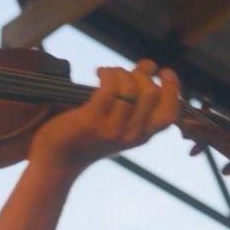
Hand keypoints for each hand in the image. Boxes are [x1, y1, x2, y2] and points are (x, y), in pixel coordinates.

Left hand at [29, 59, 179, 173]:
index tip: (164, 72)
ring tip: (108, 72)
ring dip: (121, 72)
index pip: (169, 114)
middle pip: (151, 94)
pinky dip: (108, 74)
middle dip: (142, 74)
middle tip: (127, 69)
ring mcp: (112, 129)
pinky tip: (99, 72)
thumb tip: (148, 68)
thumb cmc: (86, 138)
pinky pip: (109, 89)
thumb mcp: (119, 126)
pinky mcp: (92, 121)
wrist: (58, 160)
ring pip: (130, 89)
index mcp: (142, 136)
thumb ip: (135, 106)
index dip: (172, 89)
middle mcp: (131, 135)